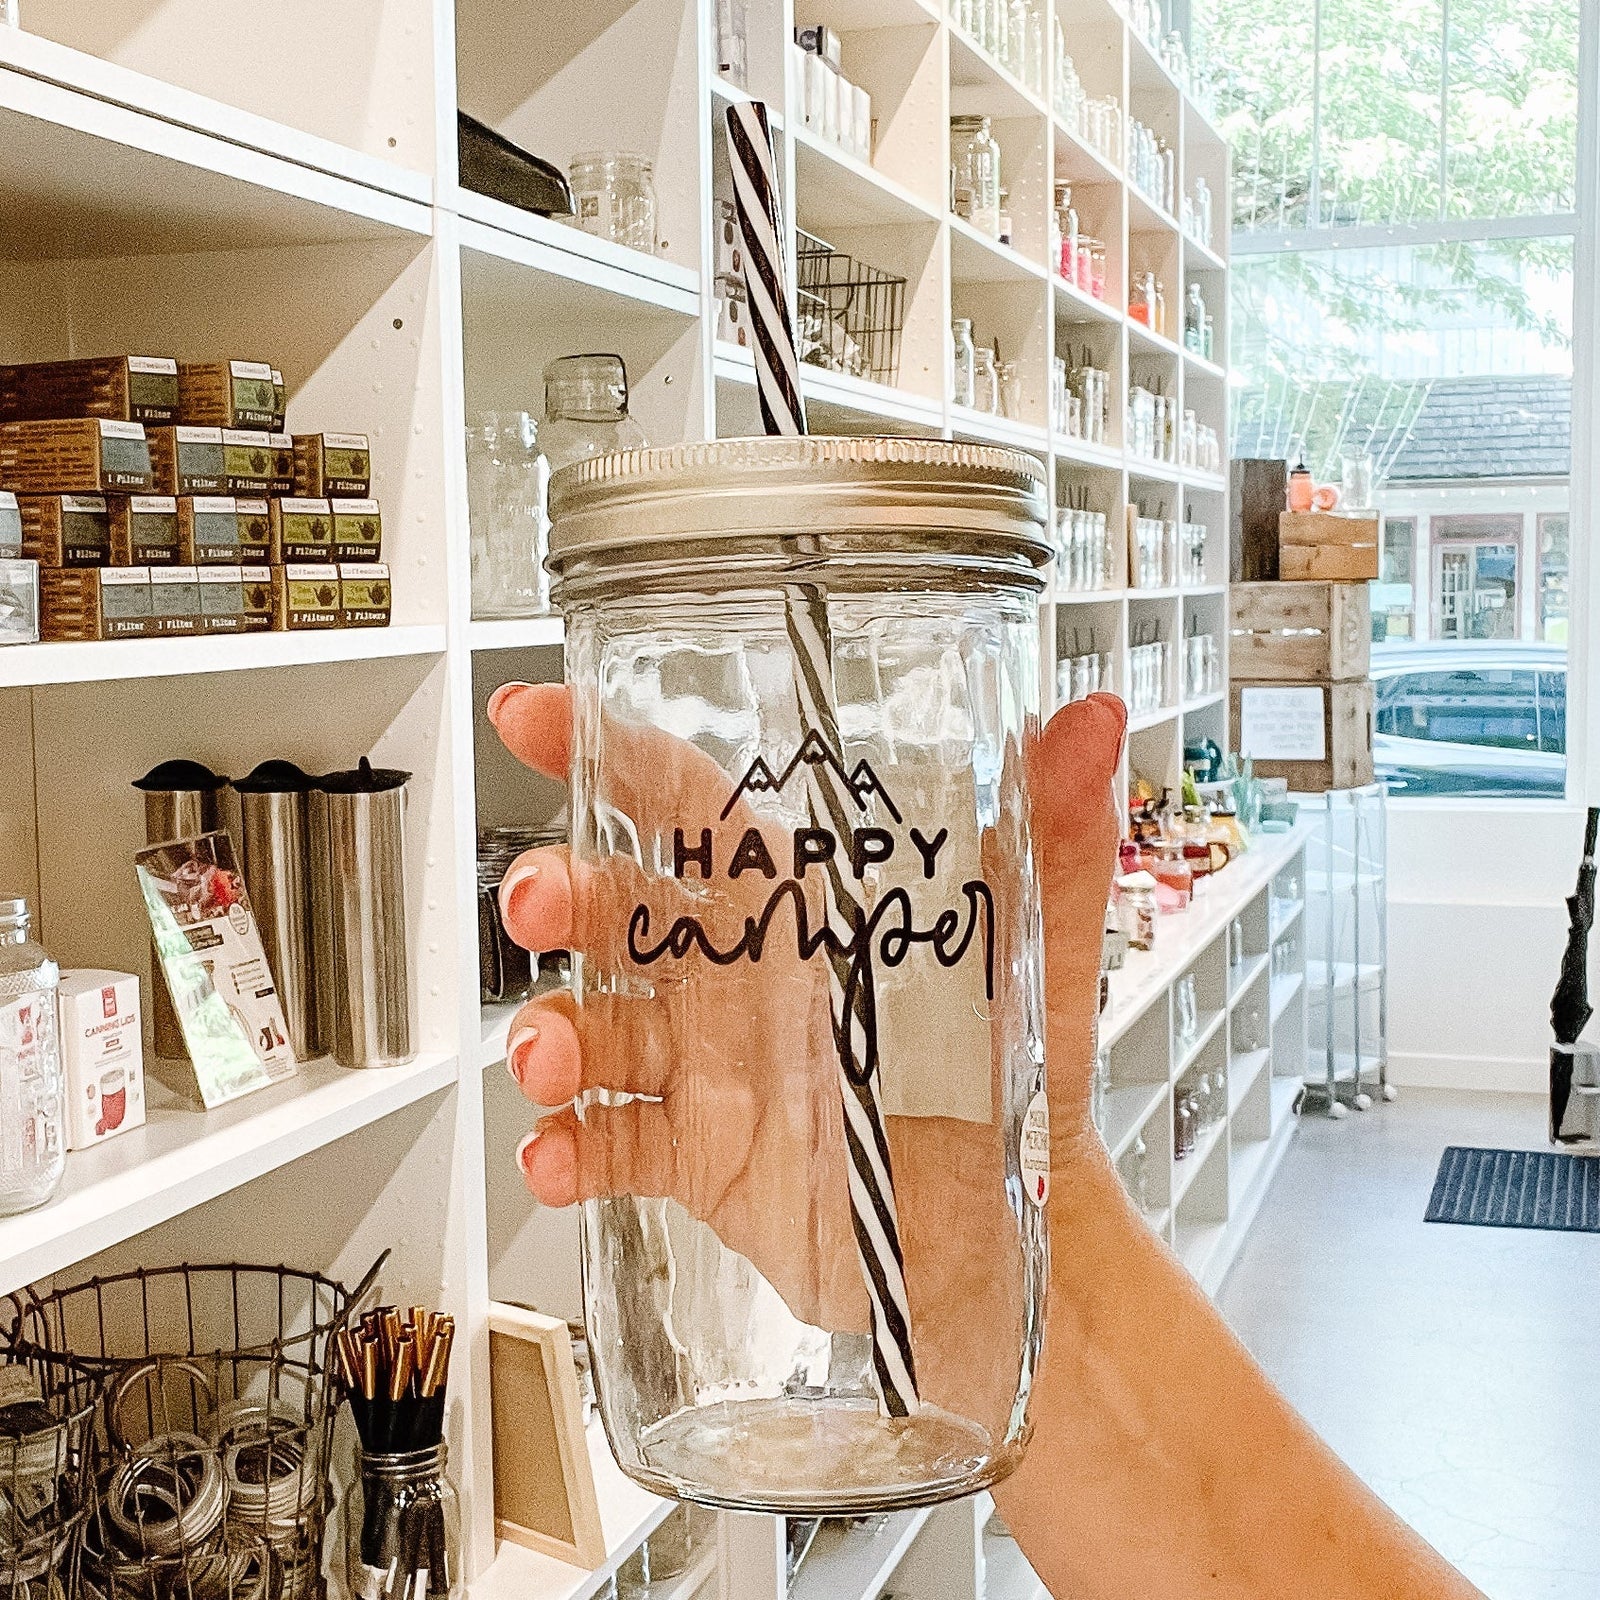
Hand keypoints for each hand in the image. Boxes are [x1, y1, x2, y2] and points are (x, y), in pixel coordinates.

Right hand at [489, 682, 1125, 1424]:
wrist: (1012, 1242)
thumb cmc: (1022, 1082)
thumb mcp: (1041, 959)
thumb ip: (1060, 841)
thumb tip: (1092, 721)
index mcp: (803, 905)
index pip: (689, 802)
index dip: (607, 749)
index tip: (534, 717)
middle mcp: (739, 975)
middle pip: (619, 909)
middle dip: (562, 894)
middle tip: (540, 906)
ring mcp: (709, 1065)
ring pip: (599, 1025)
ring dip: (554, 1032)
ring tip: (555, 1061)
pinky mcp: (696, 1154)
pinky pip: (613, 1141)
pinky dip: (571, 1149)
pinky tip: (560, 1158)